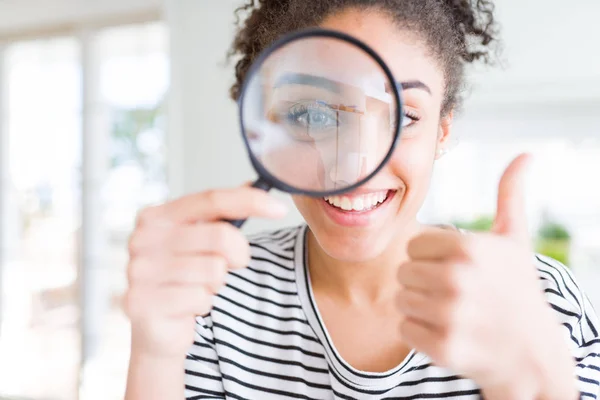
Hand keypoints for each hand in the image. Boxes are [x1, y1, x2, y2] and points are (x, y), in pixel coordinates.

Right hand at [123, 186, 287, 358]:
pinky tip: (186, 307)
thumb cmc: (180, 278)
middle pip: (220, 236)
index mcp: (156, 216)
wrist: (152, 328)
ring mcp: (140, 272)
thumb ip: (221, 213)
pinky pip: (201, 298)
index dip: (250, 201)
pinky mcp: (143, 303)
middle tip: (228, 266)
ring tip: (197, 287)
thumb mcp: (198, 240)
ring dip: (216, 283)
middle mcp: (143, 239)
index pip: (211, 199)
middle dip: (237, 254)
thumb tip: (254, 186)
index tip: (279, 209)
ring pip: (214, 270)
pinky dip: (202, 304)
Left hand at [396, 154, 577, 398]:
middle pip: (403, 272)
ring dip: (420, 307)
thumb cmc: (518, 290)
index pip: (413, 245)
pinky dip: (420, 333)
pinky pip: (404, 329)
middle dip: (423, 282)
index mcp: (468, 247)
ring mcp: (449, 315)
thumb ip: (509, 196)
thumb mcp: (515, 240)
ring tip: (452, 312)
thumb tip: (525, 155)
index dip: (431, 257)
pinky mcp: (442, 347)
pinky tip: (448, 332)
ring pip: (400, 300)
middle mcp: (457, 279)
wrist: (532, 352)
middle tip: (454, 293)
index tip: (455, 268)